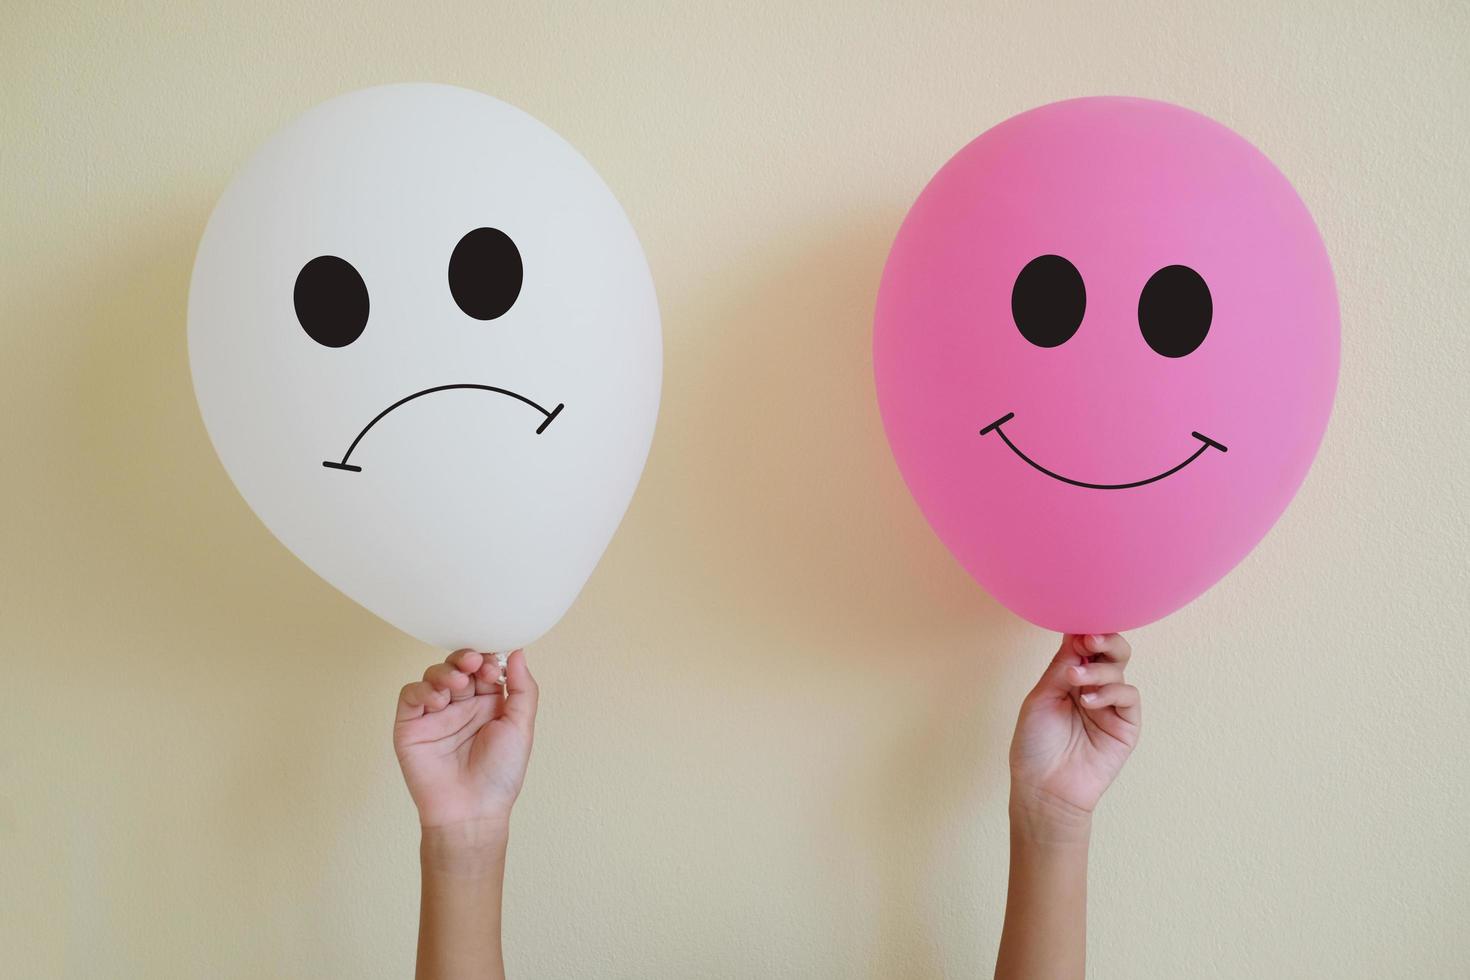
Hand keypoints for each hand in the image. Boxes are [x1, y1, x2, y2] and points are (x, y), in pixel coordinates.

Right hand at [394, 649, 538, 831]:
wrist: (472, 811)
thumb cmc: (499, 775)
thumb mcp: (521, 727)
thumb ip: (522, 689)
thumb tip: (520, 653)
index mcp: (489, 704)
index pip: (485, 668)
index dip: (488, 660)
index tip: (494, 665)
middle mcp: (462, 706)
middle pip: (459, 667)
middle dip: (466, 659)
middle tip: (474, 664)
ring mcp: (436, 715)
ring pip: (434, 676)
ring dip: (445, 672)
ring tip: (458, 683)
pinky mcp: (411, 726)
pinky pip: (411, 695)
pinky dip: (423, 690)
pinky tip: (439, 700)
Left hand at [1009, 633, 1139, 833]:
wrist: (1044, 788)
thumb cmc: (1035, 745)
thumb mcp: (1042, 697)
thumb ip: (1062, 666)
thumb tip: (1076, 632)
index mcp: (1070, 678)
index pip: (1085, 646)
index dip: (1084, 632)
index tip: (1078, 627)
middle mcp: (1093, 687)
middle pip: (1111, 651)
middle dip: (1104, 639)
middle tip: (1089, 639)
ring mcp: (1111, 706)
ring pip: (1120, 669)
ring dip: (1099, 669)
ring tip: (1076, 680)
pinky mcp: (1126, 725)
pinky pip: (1128, 696)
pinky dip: (1110, 691)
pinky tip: (1088, 700)